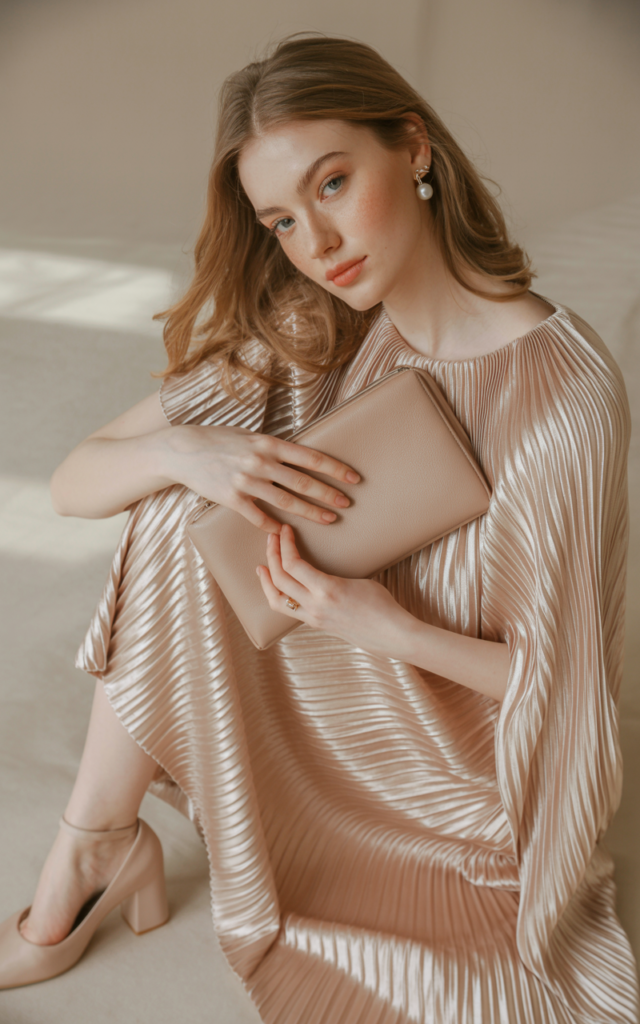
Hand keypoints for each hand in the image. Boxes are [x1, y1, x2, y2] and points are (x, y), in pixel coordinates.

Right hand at [165, 424, 359, 532]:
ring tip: (330, 519)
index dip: (334, 469)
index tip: (353, 478)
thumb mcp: (250, 436)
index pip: (310, 458)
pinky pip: (259, 517)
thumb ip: (274, 447)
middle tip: (348, 503)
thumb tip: (300, 455)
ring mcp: (246, 482)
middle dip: (329, 494)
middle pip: (304, 482)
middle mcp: (261, 462)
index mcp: (269, 444)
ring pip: (287, 502)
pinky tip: (286, 533)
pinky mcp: (232, 499)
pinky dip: (273, 526)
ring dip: (311, 512)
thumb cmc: (220, 440)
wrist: (184, 450)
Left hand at [256, 523, 412, 656]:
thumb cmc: (383, 604)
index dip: (284, 544)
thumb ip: (331, 576)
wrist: (392, 635)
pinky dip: (277, 595)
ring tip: (262, 566)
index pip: (293, 564)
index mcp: (327, 589)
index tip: (284, 530)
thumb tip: (318, 566)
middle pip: (280, 578)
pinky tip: (277, 587)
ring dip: (267, 581)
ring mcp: (313, 618)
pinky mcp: (315, 624)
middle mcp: (315, 605)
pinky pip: (288, 609)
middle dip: (272, 555)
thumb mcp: (359, 580)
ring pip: (276, 600)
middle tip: (271, 538)